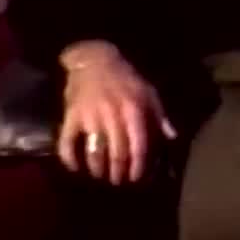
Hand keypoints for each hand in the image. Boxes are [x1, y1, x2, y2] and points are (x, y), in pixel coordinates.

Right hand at [57, 41, 176, 183]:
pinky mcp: (71, 116)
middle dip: (119, 173)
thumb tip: (173, 138)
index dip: (139, 167)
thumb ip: (160, 117)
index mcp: (134, 110)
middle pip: (117, 154)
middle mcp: (113, 115)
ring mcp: (90, 116)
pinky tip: (75, 167)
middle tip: (119, 181)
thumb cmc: (125, 78)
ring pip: (94, 154)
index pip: (138, 146)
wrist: (94, 58)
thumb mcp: (148, 92)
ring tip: (101, 175)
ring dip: (98, 170)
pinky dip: (69, 159)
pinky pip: (67, 143)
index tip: (137, 178)